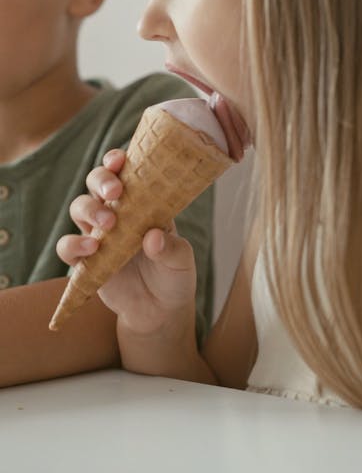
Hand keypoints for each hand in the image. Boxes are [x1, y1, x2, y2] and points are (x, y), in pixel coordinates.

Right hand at [57, 150, 197, 334]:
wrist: (160, 312)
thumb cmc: (174, 276)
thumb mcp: (182, 262)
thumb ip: (171, 249)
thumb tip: (153, 237)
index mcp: (143, 201)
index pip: (126, 171)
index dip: (117, 160)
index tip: (119, 160)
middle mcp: (118, 212)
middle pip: (96, 182)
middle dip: (102, 179)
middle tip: (115, 192)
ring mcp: (98, 234)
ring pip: (80, 207)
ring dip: (90, 209)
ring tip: (109, 225)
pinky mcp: (85, 260)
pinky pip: (67, 246)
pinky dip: (74, 244)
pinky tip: (91, 249)